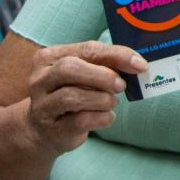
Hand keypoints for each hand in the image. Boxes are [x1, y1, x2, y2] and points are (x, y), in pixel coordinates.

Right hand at [25, 41, 146, 155]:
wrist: (44, 130)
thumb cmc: (72, 93)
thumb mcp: (85, 73)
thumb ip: (107, 64)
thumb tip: (138, 63)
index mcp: (49, 57)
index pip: (86, 49)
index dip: (117, 55)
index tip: (140, 64)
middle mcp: (40, 79)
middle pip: (71, 69)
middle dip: (103, 77)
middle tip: (120, 85)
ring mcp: (42, 105)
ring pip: (73, 96)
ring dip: (102, 99)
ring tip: (111, 102)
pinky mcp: (52, 129)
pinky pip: (81, 121)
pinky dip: (102, 117)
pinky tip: (106, 116)